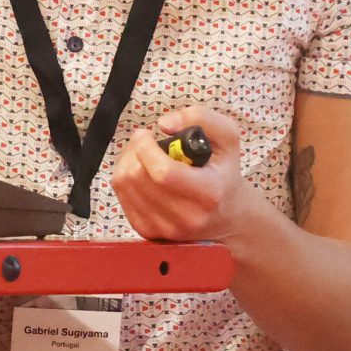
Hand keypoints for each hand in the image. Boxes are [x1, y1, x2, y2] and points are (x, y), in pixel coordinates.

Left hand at [111, 106, 256, 242]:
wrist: (228, 217)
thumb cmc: (224, 172)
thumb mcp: (228, 137)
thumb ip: (201, 118)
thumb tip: (164, 124)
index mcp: (208, 193)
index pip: (163, 173)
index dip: (145, 148)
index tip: (147, 135)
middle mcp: (187, 217)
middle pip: (138, 178)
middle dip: (134, 150)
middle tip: (144, 141)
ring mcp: (166, 229)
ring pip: (124, 186)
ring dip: (127, 162)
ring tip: (142, 154)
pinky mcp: (149, 233)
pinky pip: (121, 199)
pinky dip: (124, 179)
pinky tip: (139, 172)